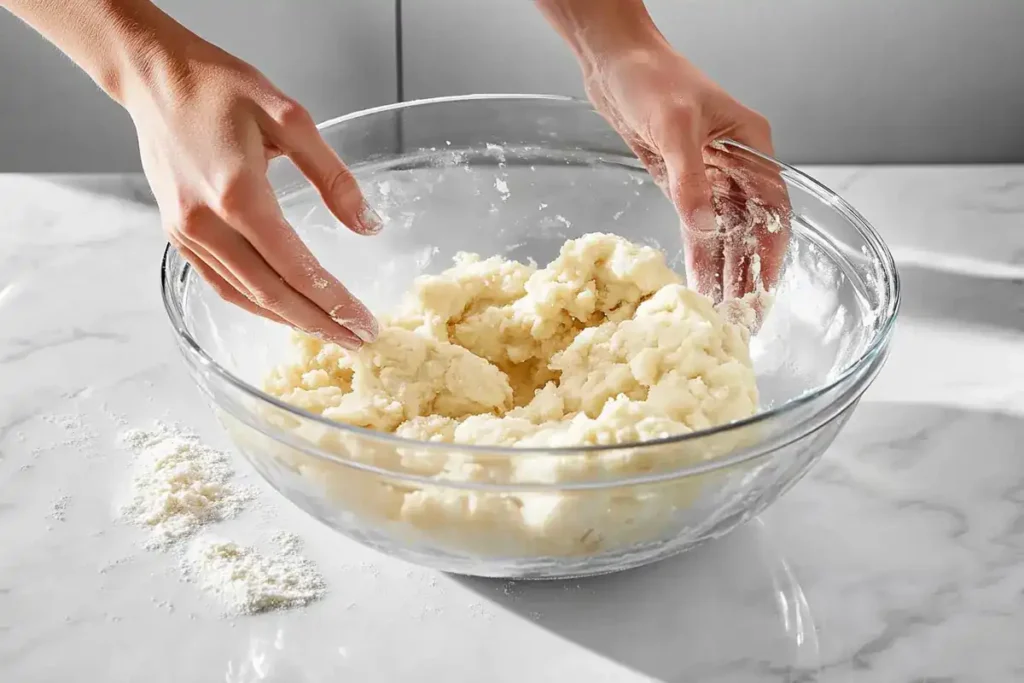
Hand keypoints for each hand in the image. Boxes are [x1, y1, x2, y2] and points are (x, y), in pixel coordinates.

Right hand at [125, 35, 380, 348]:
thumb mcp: (292, 118)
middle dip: (319, 323)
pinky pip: (220, 283)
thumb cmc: (221, 88)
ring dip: (289, 320)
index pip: (296, 268)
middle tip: (357, 340)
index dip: (334, 302)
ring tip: (328, 332)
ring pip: (244, 295)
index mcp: (239, 194)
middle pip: (271, 294)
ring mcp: (186, 232)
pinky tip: (283, 310)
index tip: (365, 323)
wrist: (155, 77)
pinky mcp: (176, 233)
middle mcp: (207, 223)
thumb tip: (368, 225)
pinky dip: (254, 303)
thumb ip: (333, 177)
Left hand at [584, 46, 790, 302]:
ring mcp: (708, 175)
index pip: (773, 207)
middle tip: (744, 314)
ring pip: (723, 232)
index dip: (772, 250)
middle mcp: (736, 163)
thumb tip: (705, 225)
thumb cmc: (652, 77)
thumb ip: (690, 179)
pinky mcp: (680, 183)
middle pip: (750, 227)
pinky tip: (698, 282)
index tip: (766, 287)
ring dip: (724, 269)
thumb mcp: (675, 126)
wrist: (613, 63)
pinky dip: (697, 253)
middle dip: (748, 271)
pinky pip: (694, 225)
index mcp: (751, 143)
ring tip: (723, 310)